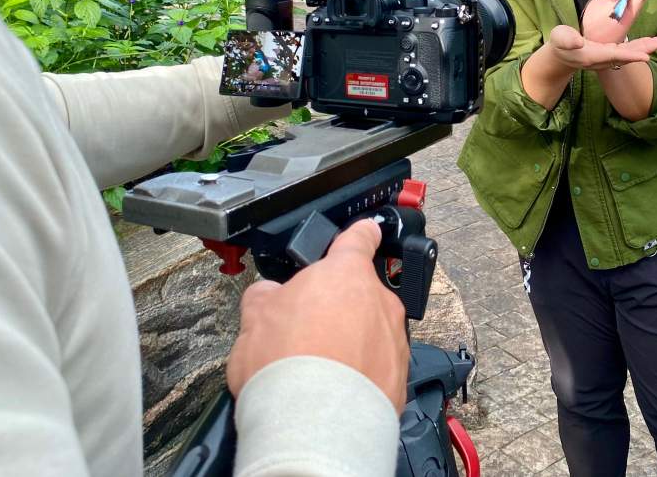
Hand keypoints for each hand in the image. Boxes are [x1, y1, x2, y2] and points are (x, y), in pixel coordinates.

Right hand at [226, 220, 409, 411]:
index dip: (359, 234)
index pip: (360, 238)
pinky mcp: (400, 376)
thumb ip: (267, 296)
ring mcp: (394, 338)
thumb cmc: (286, 364)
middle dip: (339, 309)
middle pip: (360, 294)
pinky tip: (335, 390)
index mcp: (345, 274)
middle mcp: (379, 300)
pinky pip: (379, 366)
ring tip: (319, 369)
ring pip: (372, 331)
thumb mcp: (255, 318)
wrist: (314, 424)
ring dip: (352, 343)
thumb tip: (269, 296)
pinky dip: (362, 374)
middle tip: (308, 333)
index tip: (363, 232)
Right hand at [547, 24, 656, 71]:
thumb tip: (578, 41)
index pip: (613, 55)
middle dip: (644, 50)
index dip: (630, 55)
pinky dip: (639, 47)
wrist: (560, 55)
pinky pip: (627, 52)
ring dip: (646, 48)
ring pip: (629, 54)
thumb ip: (567, 39)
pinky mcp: (609, 54)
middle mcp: (602, 60)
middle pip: (626, 56)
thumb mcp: (559, 37)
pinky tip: (650, 43)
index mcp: (591, 56)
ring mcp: (607, 58)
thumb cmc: (559, 43)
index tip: (646, 56)